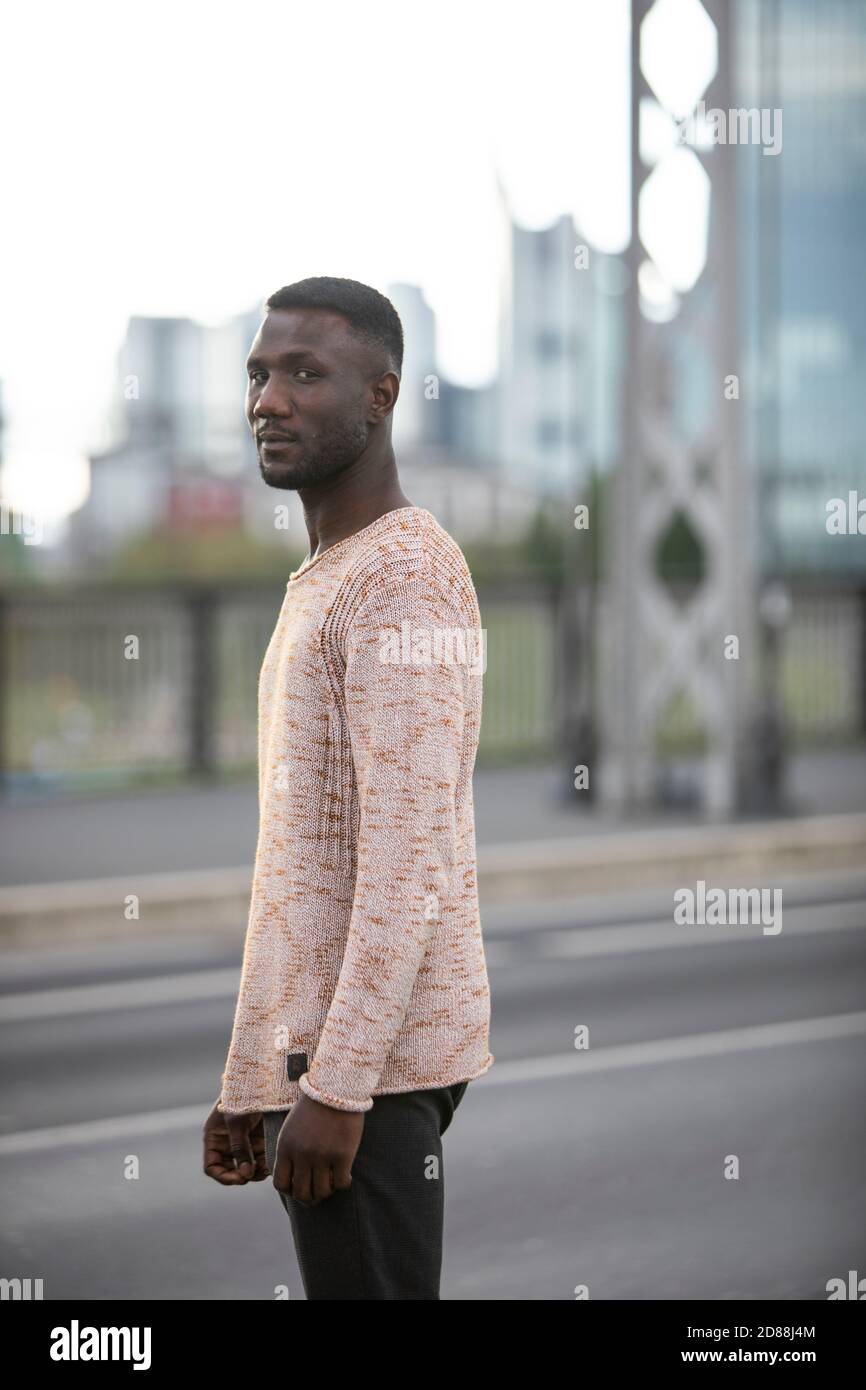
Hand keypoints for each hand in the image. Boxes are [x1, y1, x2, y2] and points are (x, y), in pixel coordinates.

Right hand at [202, 1100, 269, 1185]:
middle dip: (242, 1176)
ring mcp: (244, 1144)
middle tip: (255, 1174)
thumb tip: (245, 1174)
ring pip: (247, 1168)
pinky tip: (271, 1163)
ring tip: (265, 1168)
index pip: (212, 1167)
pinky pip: (260, 1160)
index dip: (223, 1176)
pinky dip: (264, 1164)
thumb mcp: (237, 1122)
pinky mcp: (258, 1141)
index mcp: (214, 1139)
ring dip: (256, 1172)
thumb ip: (240, 1148)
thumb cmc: (241, 1097)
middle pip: (231, 1171)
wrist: (260, 1080)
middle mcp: (227, 1145)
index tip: (239, 1178)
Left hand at [272, 1092, 363, 1206]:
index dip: (290, 1190)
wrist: (335, 1086)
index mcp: (285, 1147)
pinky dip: (343, 1184)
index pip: (281, 1184)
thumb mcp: (292, 1127)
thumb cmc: (314, 1106)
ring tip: (331, 1184)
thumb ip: (289, 1150)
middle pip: (301, 1193)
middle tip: (317, 1193)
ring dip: (327, 1192)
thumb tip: (292, 1176)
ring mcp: (322, 1156)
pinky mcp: (342, 1155)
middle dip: (309, 1198)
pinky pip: (341, 1183)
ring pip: (322, 1192)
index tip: (300, 1185)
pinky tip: (345, 1176)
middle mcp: (301, 1155)